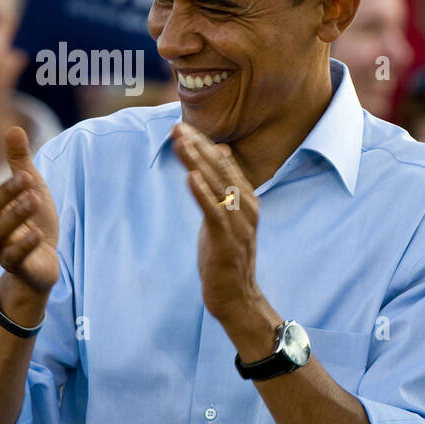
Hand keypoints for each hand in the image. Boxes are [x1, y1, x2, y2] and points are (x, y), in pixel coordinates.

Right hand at [0, 126, 58, 294]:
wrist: (43, 262)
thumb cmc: (33, 221)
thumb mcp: (32, 188)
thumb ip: (21, 162)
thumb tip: (14, 128)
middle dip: (6, 192)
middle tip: (27, 178)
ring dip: (16, 215)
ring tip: (35, 200)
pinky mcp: (15, 265)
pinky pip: (14, 256)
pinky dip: (24, 245)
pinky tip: (38, 234)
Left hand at [171, 122, 262, 321]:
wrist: (238, 296)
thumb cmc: (228, 256)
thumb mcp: (227, 216)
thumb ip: (224, 186)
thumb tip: (220, 152)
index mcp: (247, 199)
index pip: (224, 164)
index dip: (203, 145)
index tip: (182, 126)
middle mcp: (247, 207)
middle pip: (220, 170)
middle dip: (198, 147)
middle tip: (177, 127)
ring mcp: (238, 224)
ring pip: (217, 186)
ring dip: (198, 162)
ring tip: (181, 143)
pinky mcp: (226, 240)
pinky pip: (214, 212)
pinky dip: (203, 193)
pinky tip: (191, 177)